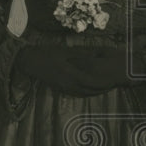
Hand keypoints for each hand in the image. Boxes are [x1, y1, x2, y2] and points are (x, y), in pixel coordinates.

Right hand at [15, 44, 131, 95]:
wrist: (31, 62)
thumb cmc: (48, 54)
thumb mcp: (66, 51)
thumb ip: (82, 54)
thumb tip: (97, 54)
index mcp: (70, 74)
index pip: (91, 82)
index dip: (103, 83)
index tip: (112, 80)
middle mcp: (68, 84)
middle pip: (89, 90)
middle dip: (102, 89)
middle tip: (114, 85)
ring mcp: (64, 88)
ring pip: (84, 94)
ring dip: (96, 92)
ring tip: (106, 88)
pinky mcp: (61, 89)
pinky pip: (77, 94)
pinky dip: (87, 93)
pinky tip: (92, 91)